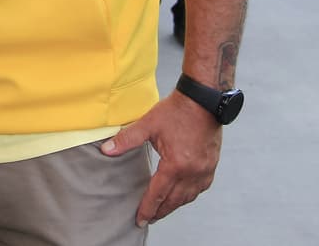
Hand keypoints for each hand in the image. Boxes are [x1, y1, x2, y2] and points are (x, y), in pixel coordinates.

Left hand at [100, 91, 221, 226]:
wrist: (203, 100)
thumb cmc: (177, 110)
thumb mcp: (148, 124)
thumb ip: (126, 139)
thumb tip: (106, 150)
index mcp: (175, 165)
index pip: (158, 194)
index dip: (148, 208)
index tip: (140, 219)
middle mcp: (192, 172)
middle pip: (174, 200)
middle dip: (161, 211)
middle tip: (149, 218)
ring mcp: (205, 170)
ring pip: (189, 196)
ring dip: (175, 205)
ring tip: (163, 209)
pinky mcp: (211, 165)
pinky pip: (200, 188)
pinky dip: (190, 194)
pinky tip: (183, 195)